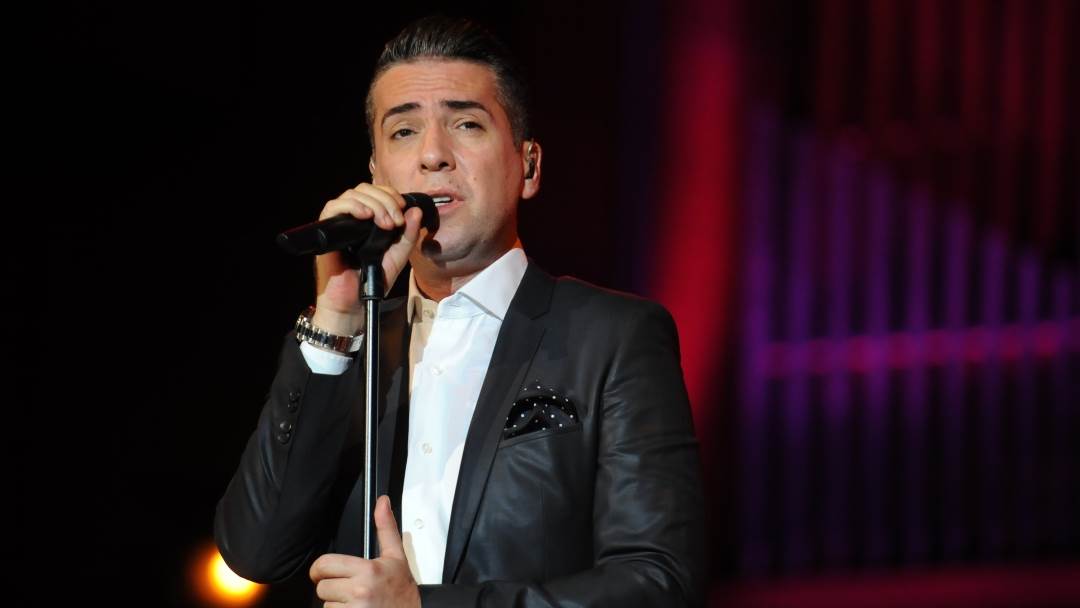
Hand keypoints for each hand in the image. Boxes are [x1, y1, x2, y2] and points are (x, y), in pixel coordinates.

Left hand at [309, 495, 419, 607]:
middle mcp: (359, 591)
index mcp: (368, 571)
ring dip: (337, 605)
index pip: (324, 565)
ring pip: (326, 605)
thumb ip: (386, 528)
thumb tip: (382, 502)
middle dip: (332, 589)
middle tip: (347, 590)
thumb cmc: (403, 592)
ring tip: (356, 603)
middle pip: (322, 587)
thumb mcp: (396, 557)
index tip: (323, 573)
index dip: (320, 570)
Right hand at [312, 184, 424, 335]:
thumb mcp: (397, 256)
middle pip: (364, 189)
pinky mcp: (326, 231)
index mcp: (367, 220)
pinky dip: (351, 206)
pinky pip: (332, 207)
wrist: (353, 303)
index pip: (376, 192)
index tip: (403, 209)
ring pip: (351, 194)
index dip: (390, 195)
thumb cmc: (371, 281)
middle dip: (385, 200)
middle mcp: (351, 218)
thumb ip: (408, 236)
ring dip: (373, 204)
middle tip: (395, 221)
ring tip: (385, 223)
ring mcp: (338, 223)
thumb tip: (416, 211)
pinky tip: (365, 216)